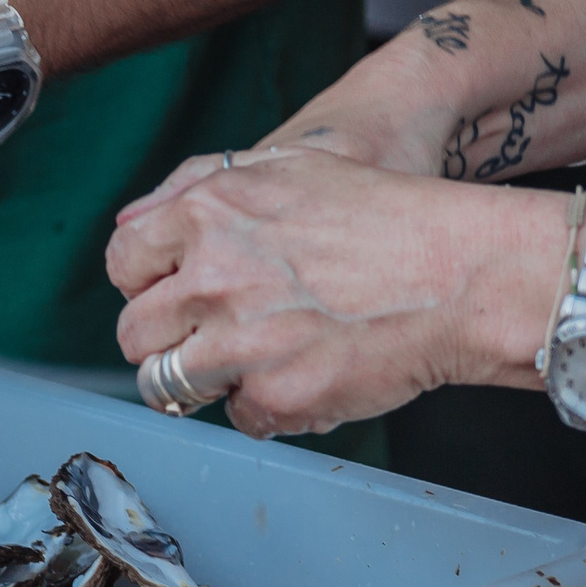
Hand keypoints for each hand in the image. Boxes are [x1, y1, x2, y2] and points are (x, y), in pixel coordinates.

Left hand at [109, 151, 565, 437]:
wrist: (462, 273)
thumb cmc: (387, 216)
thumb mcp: (289, 167)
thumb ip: (200, 190)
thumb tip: (134, 222)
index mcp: (206, 216)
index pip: (123, 264)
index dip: (145, 286)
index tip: (169, 298)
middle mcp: (211, 278)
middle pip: (135, 335)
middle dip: (165, 343)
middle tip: (207, 342)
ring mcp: (240, 344)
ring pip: (171, 386)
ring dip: (206, 381)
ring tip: (256, 362)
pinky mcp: (276, 396)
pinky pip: (239, 418)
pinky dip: (269, 407)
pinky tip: (309, 376)